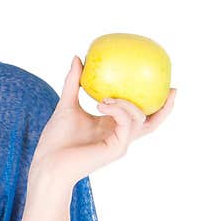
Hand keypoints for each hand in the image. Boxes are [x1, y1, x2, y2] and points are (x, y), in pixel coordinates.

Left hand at [29, 56, 176, 184]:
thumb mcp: (67, 104)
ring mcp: (120, 144)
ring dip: (126, 103)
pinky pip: (127, 125)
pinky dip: (119, 110)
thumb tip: (77, 57)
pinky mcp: (115, 149)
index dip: (154, 102)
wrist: (48, 162)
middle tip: (172, 89)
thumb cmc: (56, 139)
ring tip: (103, 99)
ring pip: (140, 119)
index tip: (162, 83)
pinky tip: (102, 104)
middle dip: (165, 107)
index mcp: (111, 126)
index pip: (138, 115)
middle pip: (151, 122)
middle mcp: (120, 136)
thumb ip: (74, 83)